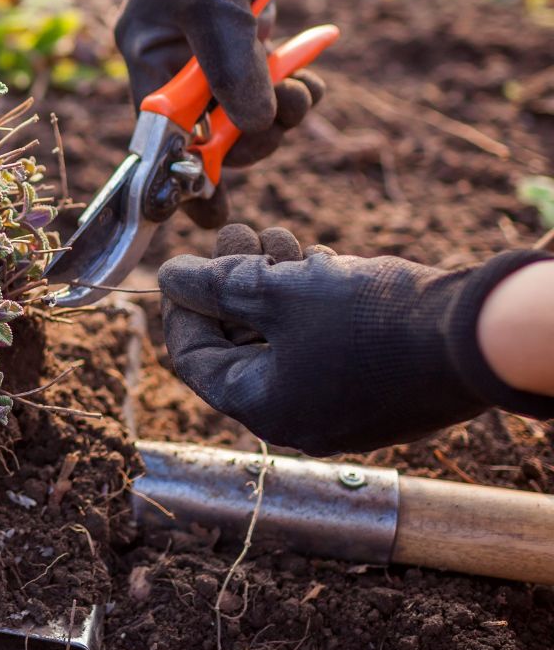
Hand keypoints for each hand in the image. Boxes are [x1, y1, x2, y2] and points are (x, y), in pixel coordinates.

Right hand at [116, 0, 362, 224]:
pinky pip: (268, 86)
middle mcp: (171, 62)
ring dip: (281, 109)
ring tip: (307, 88)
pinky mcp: (244, 44)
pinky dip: (293, 85)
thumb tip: (251, 126)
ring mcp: (209, 55)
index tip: (209, 210)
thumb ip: (231, 68)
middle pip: (207, 132)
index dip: (181, 174)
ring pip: (245, 113)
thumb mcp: (215, 4)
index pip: (157, 134)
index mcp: (144, 56)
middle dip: (251, 133)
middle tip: (287, 114)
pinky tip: (311, 62)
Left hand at [157, 224, 552, 454]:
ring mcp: (342, 403)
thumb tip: (170, 277)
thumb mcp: (278, 293)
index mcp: (264, 408)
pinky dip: (312, 299)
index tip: (182, 266)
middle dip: (232, 284)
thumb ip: (216, 287)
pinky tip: (318, 261)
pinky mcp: (376, 382)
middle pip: (240, 343)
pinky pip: (323, 339)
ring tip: (277, 237)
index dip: (181, 307)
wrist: (478, 334)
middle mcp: (300, 416)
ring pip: (283, 334)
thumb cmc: (372, 320)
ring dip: (272, 283)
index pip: (194, 361)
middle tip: (236, 233)